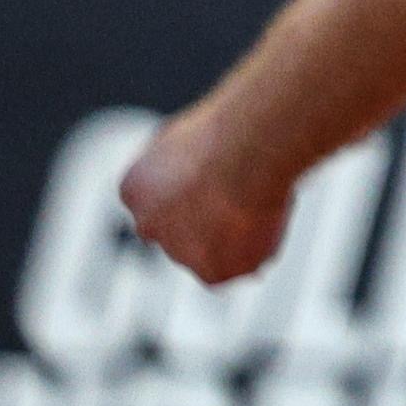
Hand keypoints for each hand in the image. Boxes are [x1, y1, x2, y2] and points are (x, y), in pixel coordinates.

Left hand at [120, 103, 290, 284]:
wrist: (246, 152)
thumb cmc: (228, 131)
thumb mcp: (191, 134)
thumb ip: (186, 162)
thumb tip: (206, 166)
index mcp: (135, 188)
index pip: (159, 204)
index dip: (194, 196)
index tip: (218, 184)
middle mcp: (147, 225)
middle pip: (182, 233)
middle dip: (209, 223)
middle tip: (244, 197)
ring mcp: (178, 253)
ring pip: (213, 251)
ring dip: (236, 236)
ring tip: (263, 201)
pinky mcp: (211, 274)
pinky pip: (242, 264)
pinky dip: (258, 248)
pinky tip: (270, 218)